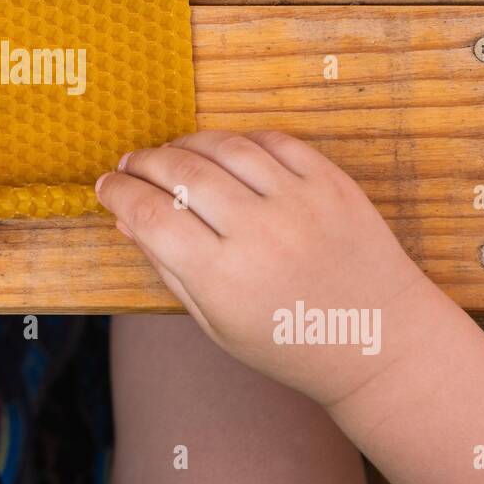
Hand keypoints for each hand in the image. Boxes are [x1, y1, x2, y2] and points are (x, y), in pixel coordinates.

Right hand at [95, 130, 437, 406]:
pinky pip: (272, 142)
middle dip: (144, 163)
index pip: (150, 215)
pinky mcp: (330, 182)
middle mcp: (259, 232)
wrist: (378, 340)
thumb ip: (169, 269)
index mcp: (222, 276)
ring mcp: (299, 201)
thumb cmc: (291, 342)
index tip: (105, 185)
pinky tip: (223, 152)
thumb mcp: (217, 323)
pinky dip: (239, 141)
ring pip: (223, 147)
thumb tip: (127, 221)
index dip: (118, 193)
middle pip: (180, 173)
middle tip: (129, 164)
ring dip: (186, 144)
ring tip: (170, 153)